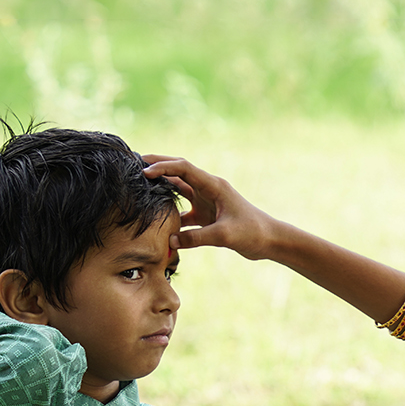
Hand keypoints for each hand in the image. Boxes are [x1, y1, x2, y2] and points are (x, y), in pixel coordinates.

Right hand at [142, 155, 278, 259]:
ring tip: (138, 185)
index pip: (184, 168)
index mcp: (214, 185)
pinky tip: (156, 219)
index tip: (144, 171)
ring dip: (161, 187)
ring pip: (179, 190)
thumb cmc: (252, 232)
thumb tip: (170, 241)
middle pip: (178, 172)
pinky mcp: (207, 216)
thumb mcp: (224, 236)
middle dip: (158, 166)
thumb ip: (197, 238)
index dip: (163, 166)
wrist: (269, 240)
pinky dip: (170, 213)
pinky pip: (183, 211)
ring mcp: (207, 202)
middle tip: (133, 163)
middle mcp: (209, 189)